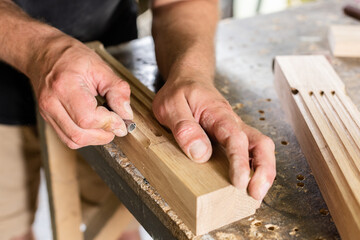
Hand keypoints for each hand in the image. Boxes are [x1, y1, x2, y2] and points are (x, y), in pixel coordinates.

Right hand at [33, 38, 132, 148]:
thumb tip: (126, 113)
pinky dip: (84, 137)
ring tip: (106, 126)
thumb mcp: (100, 67)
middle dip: (104, 134)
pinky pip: (67, 138)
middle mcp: (51, 102)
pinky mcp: (48, 118)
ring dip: (95, 139)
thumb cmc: (70, 57)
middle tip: (116, 125)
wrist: (43, 53)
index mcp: (65, 86)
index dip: (109, 123)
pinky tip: (94, 127)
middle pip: (79, 134)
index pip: (88, 118)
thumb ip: (117, 90)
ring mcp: (47, 112)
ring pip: (72, 140)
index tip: (122, 121)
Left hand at [152, 79, 275, 199]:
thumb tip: (200, 153)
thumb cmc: (180, 91)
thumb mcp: (170, 106)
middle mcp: (232, 122)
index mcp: (217, 113)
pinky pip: (250, 150)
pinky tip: (249, 181)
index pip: (235, 138)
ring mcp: (235, 129)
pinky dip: (255, 166)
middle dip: (264, 169)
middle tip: (256, 193)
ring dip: (263, 170)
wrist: (189, 78)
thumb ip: (184, 128)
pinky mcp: (232, 136)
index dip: (240, 161)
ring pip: (259, 147)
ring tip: (256, 193)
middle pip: (260, 143)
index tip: (239, 181)